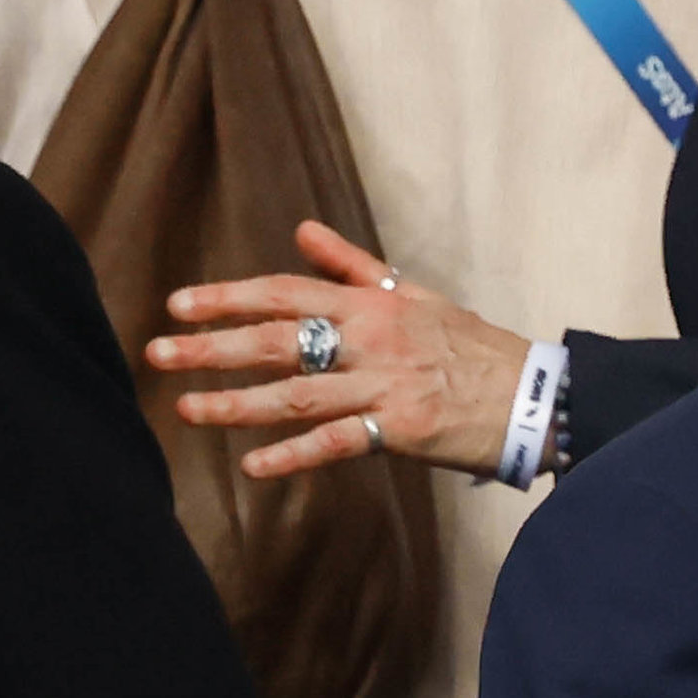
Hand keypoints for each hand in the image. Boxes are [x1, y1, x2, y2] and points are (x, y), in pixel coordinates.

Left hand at [153, 221, 524, 478]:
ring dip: (237, 403)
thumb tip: (301, 230)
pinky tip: (254, 467)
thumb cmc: (476, 347)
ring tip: (187, 409)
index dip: (229, 297)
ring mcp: (386, 386)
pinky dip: (295, 456)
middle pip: (279, 341)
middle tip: (158, 354)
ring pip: (298, 394)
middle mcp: (372, 341)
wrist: (539, 396)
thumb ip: (353, 266)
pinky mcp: (402, 430)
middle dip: (212, 347)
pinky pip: (339, 442)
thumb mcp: (417, 295)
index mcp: (372, 305)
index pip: (286, 293)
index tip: (177, 305)